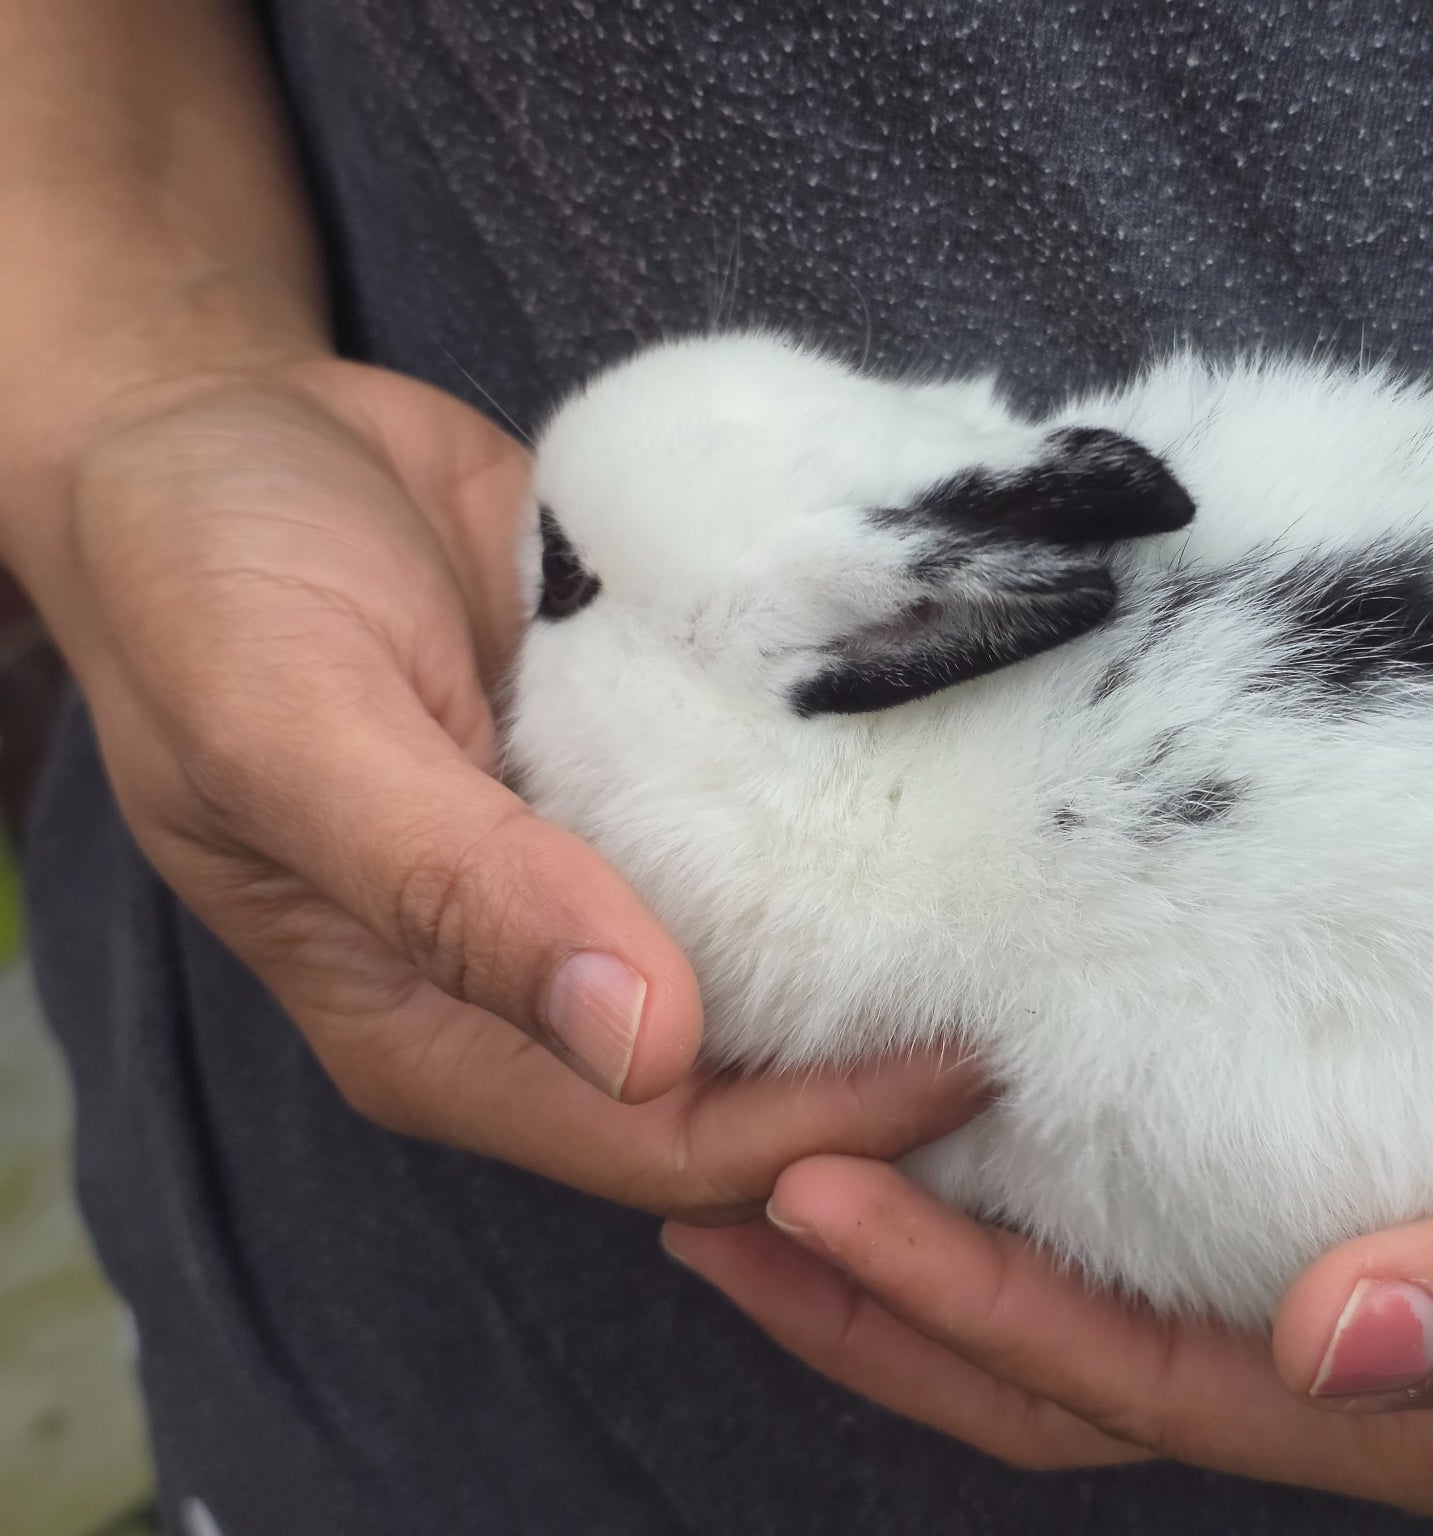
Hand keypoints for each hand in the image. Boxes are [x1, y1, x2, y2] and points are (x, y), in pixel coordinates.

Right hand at [12, 356, 981, 1220]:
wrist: (232, 431)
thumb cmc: (208, 586)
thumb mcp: (298, 731)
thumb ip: (455, 889)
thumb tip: (643, 1046)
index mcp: (436, 1027)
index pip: (657, 1144)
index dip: (814, 1129)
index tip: (962, 1063)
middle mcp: (536, 976)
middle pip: (742, 1081)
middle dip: (879, 1068)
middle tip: (1038, 997)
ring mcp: (604, 871)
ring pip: (776, 960)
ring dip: (891, 948)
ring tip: (1035, 905)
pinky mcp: (652, 772)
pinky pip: (773, 827)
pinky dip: (862, 820)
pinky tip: (965, 783)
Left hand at [663, 715, 1432, 1511]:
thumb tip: (1336, 1344)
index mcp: (1415, 1397)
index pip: (1129, 1387)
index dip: (958, 1318)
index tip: (802, 1211)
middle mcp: (1337, 1339)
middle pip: (1052, 1355)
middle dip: (871, 1295)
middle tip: (706, 1188)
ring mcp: (1317, 1237)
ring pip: (1064, 1270)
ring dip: (903, 1227)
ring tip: (750, 1143)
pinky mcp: (1316, 1125)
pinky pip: (1131, 1154)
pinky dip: (1006, 1132)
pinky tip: (922, 1058)